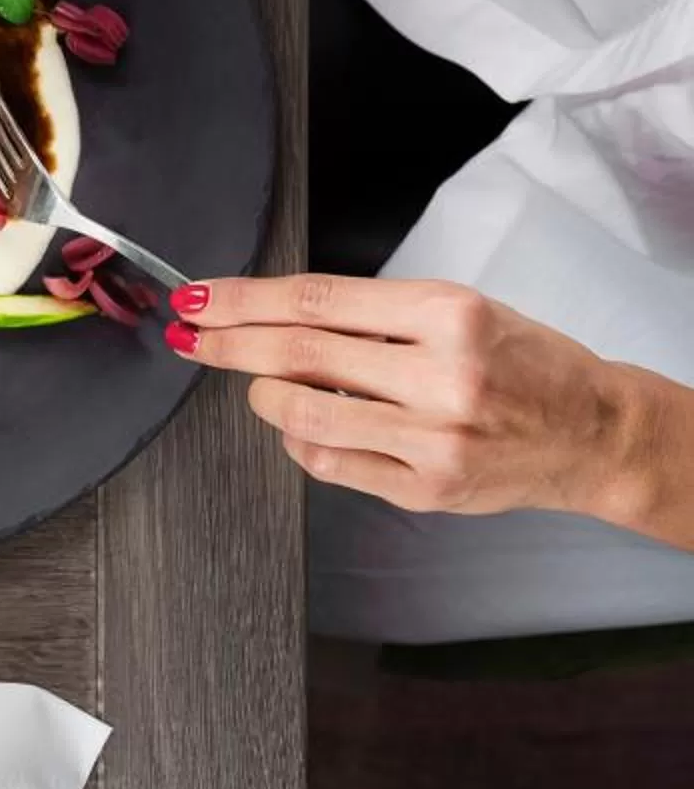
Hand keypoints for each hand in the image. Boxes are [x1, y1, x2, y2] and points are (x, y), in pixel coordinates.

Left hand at [167, 274, 666, 523]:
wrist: (594, 432)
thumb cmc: (524, 363)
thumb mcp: (460, 310)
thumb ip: (373, 315)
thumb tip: (269, 315)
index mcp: (449, 315)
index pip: (315, 301)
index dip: (242, 300)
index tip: (199, 299)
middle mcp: (443, 376)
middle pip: (297, 354)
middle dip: (228, 344)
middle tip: (193, 336)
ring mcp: (433, 440)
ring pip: (301, 415)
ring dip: (260, 395)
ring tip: (260, 383)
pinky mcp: (426, 490)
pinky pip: (329, 464)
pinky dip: (299, 441)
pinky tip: (306, 425)